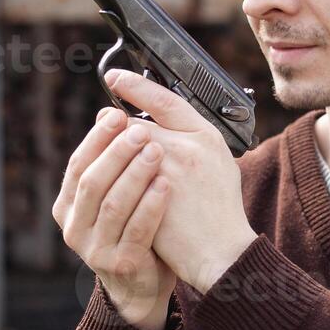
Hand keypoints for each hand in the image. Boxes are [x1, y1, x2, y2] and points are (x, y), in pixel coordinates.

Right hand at [53, 106, 175, 329]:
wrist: (141, 283)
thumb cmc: (130, 229)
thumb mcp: (114, 194)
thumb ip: (110, 162)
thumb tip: (109, 114)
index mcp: (68, 206)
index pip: (78, 165)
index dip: (97, 139)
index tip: (118, 114)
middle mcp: (74, 228)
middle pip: (92, 183)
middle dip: (117, 153)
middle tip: (140, 130)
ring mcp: (94, 250)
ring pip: (113, 205)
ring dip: (135, 175)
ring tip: (156, 152)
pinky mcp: (119, 264)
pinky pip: (136, 230)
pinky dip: (151, 205)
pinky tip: (165, 185)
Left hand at [103, 69, 258, 294]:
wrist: (222, 252)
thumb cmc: (219, 208)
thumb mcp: (217, 161)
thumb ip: (187, 137)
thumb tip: (149, 123)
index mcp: (205, 136)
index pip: (165, 99)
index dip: (136, 85)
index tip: (115, 77)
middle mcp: (186, 149)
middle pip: (134, 125)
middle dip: (117, 129)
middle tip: (107, 128)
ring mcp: (166, 174)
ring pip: (122, 151)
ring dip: (112, 154)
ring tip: (107, 160)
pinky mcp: (149, 199)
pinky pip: (120, 180)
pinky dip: (112, 178)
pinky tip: (110, 184)